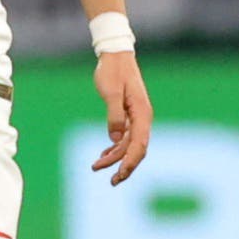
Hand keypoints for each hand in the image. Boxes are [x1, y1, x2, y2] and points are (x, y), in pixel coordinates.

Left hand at [90, 51, 151, 185]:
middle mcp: (143, 118)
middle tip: (111, 182)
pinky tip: (104, 153)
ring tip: (96, 167)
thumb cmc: (112, 72)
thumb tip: (115, 140)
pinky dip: (114, 147)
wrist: (115, 56)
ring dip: (115, 157)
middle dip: (124, 166)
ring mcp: (136, 117)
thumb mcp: (111, 93)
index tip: (119, 175)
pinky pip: (124, 136)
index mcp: (142, 114)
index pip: (139, 145)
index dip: (129, 162)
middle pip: (137, 149)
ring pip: (129, 144)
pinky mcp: (129, 114)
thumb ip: (114, 116)